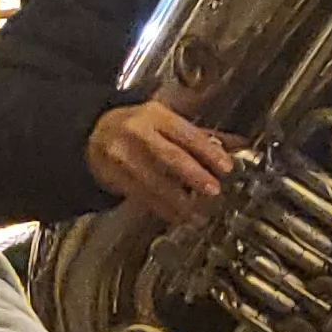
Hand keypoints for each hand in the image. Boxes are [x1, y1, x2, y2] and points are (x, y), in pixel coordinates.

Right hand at [87, 100, 234, 224]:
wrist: (93, 132)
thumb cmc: (138, 126)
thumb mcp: (167, 121)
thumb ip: (202, 135)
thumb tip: (238, 145)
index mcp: (156, 116)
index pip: (186, 134)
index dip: (207, 151)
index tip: (225, 167)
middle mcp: (138, 133)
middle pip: (169, 156)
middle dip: (193, 175)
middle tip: (213, 190)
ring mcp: (122, 155)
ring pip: (154, 181)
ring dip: (178, 200)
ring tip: (198, 213)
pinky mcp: (112, 176)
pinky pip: (140, 195)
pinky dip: (161, 208)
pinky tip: (176, 215)